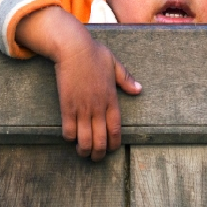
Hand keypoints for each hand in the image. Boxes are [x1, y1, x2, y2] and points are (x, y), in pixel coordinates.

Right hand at [17, 6, 141, 159]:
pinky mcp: (67, 105)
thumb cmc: (93, 53)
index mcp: (111, 99)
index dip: (114, 143)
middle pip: (100, 140)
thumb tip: (139, 90)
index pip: (116, 129)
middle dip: (98, 154)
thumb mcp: (114, 64)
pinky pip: (68, 129)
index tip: (111, 149)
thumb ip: (126, 79)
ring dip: (84, 150)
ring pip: (84, 139)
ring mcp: (82, 107)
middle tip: (96, 158)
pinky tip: (70, 137)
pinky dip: (70, 137)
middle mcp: (97, 107)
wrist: (73, 48)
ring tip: (83, 153)